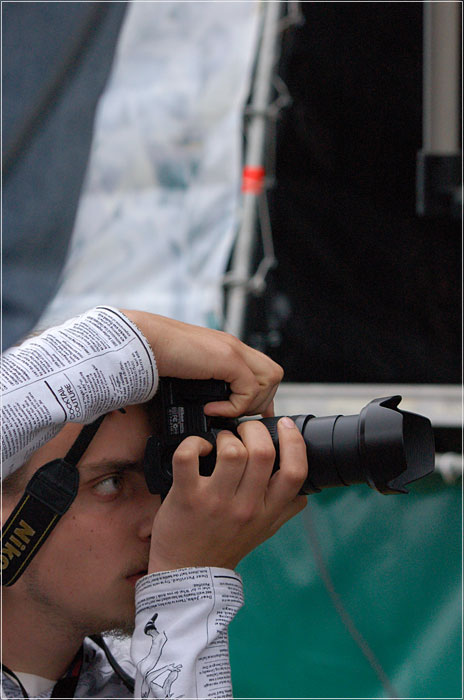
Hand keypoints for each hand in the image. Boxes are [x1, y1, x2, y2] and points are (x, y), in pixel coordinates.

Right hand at [122, 310, 282, 416]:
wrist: (144, 341)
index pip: (265, 371)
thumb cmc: (158, 356)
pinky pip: (249, 389)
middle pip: (274, 375)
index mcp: (229, 349)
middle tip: (233, 414)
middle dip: (260, 401)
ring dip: (250, 404)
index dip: (263, 396)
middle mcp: (235, 347)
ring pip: (269, 380)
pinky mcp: (228, 358)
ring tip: (222, 411)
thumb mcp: (192, 373)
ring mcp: (234, 350)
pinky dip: (233, 406)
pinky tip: (210, 409)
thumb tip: (212, 407)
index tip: (252, 415)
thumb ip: (208, 384)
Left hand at [147, 417, 307, 571]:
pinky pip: (188, 457)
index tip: (285, 424)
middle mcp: (245, 506)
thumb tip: (305, 492)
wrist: (189, 574)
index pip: (295, 472)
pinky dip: (192, 444)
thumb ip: (284, 510)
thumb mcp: (263, 532)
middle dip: (253, 430)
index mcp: (267, 511)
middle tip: (244, 431)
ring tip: (219, 441)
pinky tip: (196, 448)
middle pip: (263, 452)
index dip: (294, 442)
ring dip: (225, 437)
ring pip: (230, 451)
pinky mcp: (186, 497)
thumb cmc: (225, 547)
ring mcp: (215, 501)